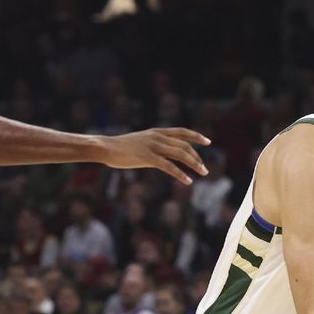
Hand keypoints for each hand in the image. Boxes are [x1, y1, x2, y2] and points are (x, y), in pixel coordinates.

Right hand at [96, 128, 210, 184]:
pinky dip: (180, 174)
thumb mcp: (142, 142)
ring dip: (194, 164)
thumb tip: (166, 156)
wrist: (105, 148)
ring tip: (203, 173)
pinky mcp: (147, 157)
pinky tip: (188, 181)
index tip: (208, 141)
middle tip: (205, 169)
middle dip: (197, 157)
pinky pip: (168, 167)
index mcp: (156, 132)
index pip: (181, 132)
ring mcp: (152, 146)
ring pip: (180, 154)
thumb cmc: (121, 148)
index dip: (196, 136)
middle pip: (184, 146)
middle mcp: (157, 137)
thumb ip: (155, 146)